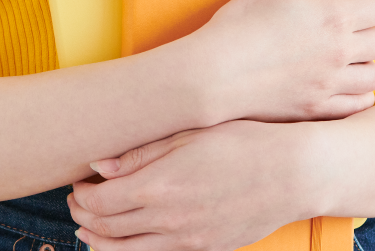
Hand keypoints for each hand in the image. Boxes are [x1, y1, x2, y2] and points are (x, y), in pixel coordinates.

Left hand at [70, 107, 374, 250]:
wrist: (295, 173)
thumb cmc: (247, 142)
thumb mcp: (192, 135)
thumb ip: (142, 152)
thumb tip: (98, 164)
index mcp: (159, 186)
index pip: (98, 202)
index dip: (81, 195)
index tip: (80, 183)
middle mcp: (167, 219)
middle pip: (106, 229)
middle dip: (84, 217)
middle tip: (80, 202)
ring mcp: (186, 239)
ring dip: (100, 241)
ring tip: (91, 230)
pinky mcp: (205, 247)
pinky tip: (129, 240)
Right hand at [180, 0, 374, 124]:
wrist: (213, 74)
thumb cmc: (241, 25)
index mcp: (334, 18)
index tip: (366, 3)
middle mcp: (339, 52)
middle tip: (363, 27)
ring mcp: (330, 84)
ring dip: (372, 63)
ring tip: (356, 56)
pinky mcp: (317, 108)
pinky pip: (356, 105)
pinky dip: (361, 95)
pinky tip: (351, 85)